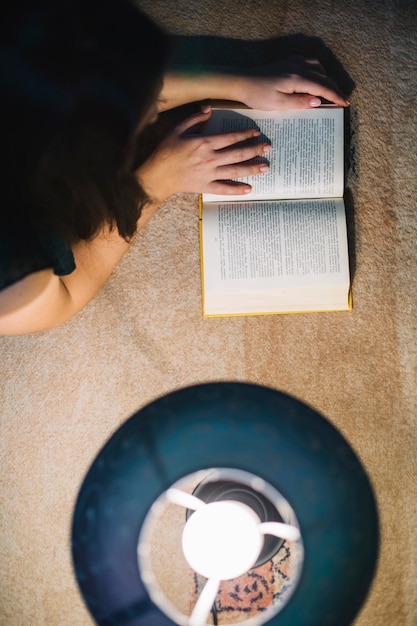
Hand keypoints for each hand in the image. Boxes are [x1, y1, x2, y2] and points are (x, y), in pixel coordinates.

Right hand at [136, 106, 270, 201]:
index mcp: (204, 143)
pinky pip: (223, 189)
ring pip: (235, 170)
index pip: (230, 137)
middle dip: (254, 150)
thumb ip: (195, 118)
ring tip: (265, 167)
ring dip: (252, 168)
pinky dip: (236, 190)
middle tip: (268, 148)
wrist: (158, 175)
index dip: (245, 134)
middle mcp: (209, 158)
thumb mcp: (177, 129)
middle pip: (237, 153)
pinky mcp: (205, 187)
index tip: (256, 133)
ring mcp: (209, 174)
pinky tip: (249, 189)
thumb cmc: (166, 150)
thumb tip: (209, 109)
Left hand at [234, 56, 348, 109]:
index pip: (323, 88)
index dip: (335, 96)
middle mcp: (299, 68)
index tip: (345, 103)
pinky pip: (310, 63)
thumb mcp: (279, 104)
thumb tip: (318, 101)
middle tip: (343, 100)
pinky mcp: (289, 62)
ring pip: (319, 68)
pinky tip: (317, 77)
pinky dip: (318, 70)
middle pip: (324, 77)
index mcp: (298, 79)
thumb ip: (300, 102)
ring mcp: (294, 63)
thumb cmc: (259, 96)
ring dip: (328, 79)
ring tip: (332, 91)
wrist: (244, 82)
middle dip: (335, 89)